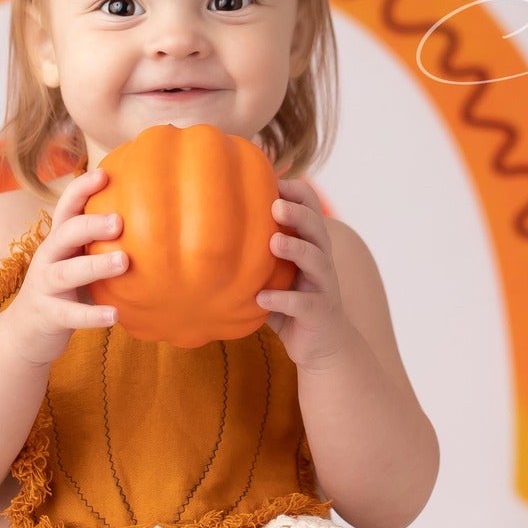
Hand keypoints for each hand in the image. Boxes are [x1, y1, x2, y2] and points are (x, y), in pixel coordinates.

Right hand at [0, 166, 125, 367]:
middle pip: (64, 233)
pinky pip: (70, 314)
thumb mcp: (77, 262)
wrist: (26, 332)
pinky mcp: (48, 315)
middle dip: (90, 224)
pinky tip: (114, 315)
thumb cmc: (64, 291)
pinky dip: (91, 315)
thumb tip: (154, 225)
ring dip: (95, 265)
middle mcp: (48, 258)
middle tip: (120, 221)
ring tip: (123, 261)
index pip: (66, 208)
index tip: (105, 174)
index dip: (81, 189)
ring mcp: (44, 286)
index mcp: (58, 241)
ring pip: (66, 272)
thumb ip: (101, 245)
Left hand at [256, 177, 355, 372]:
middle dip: (298, 214)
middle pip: (317, 228)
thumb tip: (203, 226)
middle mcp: (321, 259)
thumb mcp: (274, 272)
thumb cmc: (290, 302)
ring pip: (317, 260)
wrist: (324, 346)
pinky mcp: (320, 312)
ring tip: (274, 242)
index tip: (270, 181)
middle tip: (275, 205)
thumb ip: (253, 252)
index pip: (311, 208)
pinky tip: (260, 298)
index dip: (295, 193)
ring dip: (296, 249)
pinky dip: (283, 299)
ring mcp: (323, 285)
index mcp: (310, 244)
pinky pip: (304, 302)